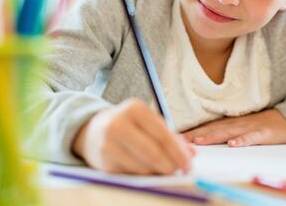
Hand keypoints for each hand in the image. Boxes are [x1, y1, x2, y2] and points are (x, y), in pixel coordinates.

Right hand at [73, 98, 194, 174]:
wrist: (94, 130)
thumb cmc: (130, 125)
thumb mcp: (148, 122)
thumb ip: (171, 136)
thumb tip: (191, 154)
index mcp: (134, 108)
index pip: (162, 134)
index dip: (178, 152)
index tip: (188, 164)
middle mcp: (118, 123)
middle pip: (153, 152)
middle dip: (170, 166)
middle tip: (179, 171)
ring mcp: (109, 143)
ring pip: (143, 167)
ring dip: (158, 172)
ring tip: (163, 169)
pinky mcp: (104, 162)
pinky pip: (132, 175)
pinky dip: (144, 176)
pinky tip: (146, 170)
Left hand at [182, 109, 285, 146]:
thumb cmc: (262, 122)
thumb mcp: (241, 124)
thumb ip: (225, 129)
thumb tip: (206, 135)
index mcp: (230, 122)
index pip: (208, 126)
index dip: (192, 131)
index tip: (177, 136)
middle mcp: (236, 123)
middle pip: (213, 129)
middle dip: (196, 134)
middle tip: (180, 140)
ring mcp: (249, 127)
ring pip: (228, 132)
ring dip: (213, 136)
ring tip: (199, 141)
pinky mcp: (263, 133)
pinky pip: (251, 137)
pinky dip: (241, 141)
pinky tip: (233, 144)